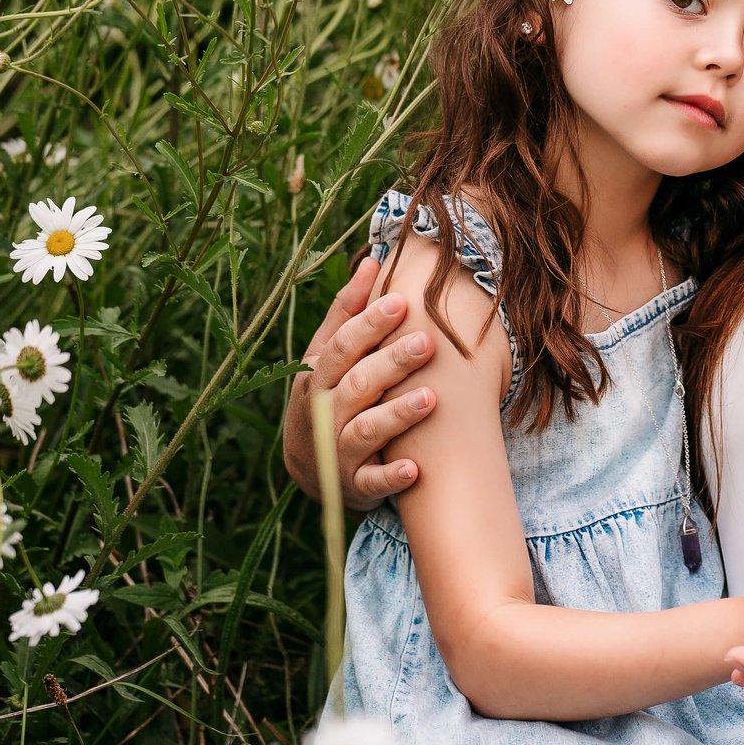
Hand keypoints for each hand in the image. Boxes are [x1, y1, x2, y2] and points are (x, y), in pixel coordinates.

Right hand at [282, 252, 439, 511]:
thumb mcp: (328, 354)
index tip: (401, 301)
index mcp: (318, 376)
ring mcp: (338, 451)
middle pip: (356, 384)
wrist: (312, 466)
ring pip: (365, 431)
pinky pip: (372, 482)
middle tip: (427, 342)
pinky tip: (414, 469)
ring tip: (431, 399)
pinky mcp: (355, 484)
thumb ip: (349, 311)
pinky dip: (390, 478)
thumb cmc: (328, 394)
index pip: (342, 346)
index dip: (369, 324)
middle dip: (391, 363)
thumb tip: (373, 260)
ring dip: (396, 416)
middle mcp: (325, 412)